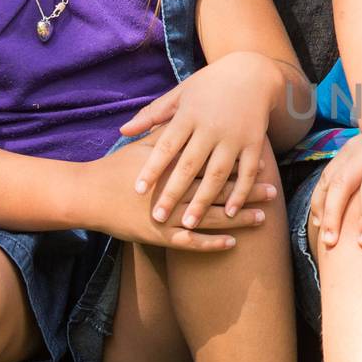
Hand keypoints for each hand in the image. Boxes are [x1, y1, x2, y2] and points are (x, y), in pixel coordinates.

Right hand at [85, 139, 275, 251]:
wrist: (87, 195)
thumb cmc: (116, 168)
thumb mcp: (146, 146)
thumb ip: (169, 134)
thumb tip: (190, 118)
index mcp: (175, 166)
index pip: (214, 164)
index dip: (238, 164)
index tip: (262, 162)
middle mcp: (175, 192)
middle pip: (218, 190)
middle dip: (247, 191)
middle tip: (273, 190)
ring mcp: (168, 216)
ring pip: (211, 218)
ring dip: (238, 219)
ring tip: (263, 218)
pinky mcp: (159, 236)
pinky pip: (192, 243)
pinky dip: (212, 244)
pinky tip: (232, 243)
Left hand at [120, 52, 280, 226]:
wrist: (252, 73)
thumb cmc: (209, 84)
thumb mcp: (179, 93)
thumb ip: (152, 115)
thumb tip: (123, 131)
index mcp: (189, 114)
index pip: (166, 146)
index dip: (152, 168)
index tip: (138, 190)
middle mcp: (211, 127)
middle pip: (189, 165)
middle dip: (173, 193)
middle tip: (158, 217)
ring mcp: (235, 136)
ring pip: (218, 173)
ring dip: (204, 200)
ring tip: (190, 223)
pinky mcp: (254, 142)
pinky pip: (247, 172)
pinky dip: (240, 193)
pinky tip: (229, 212)